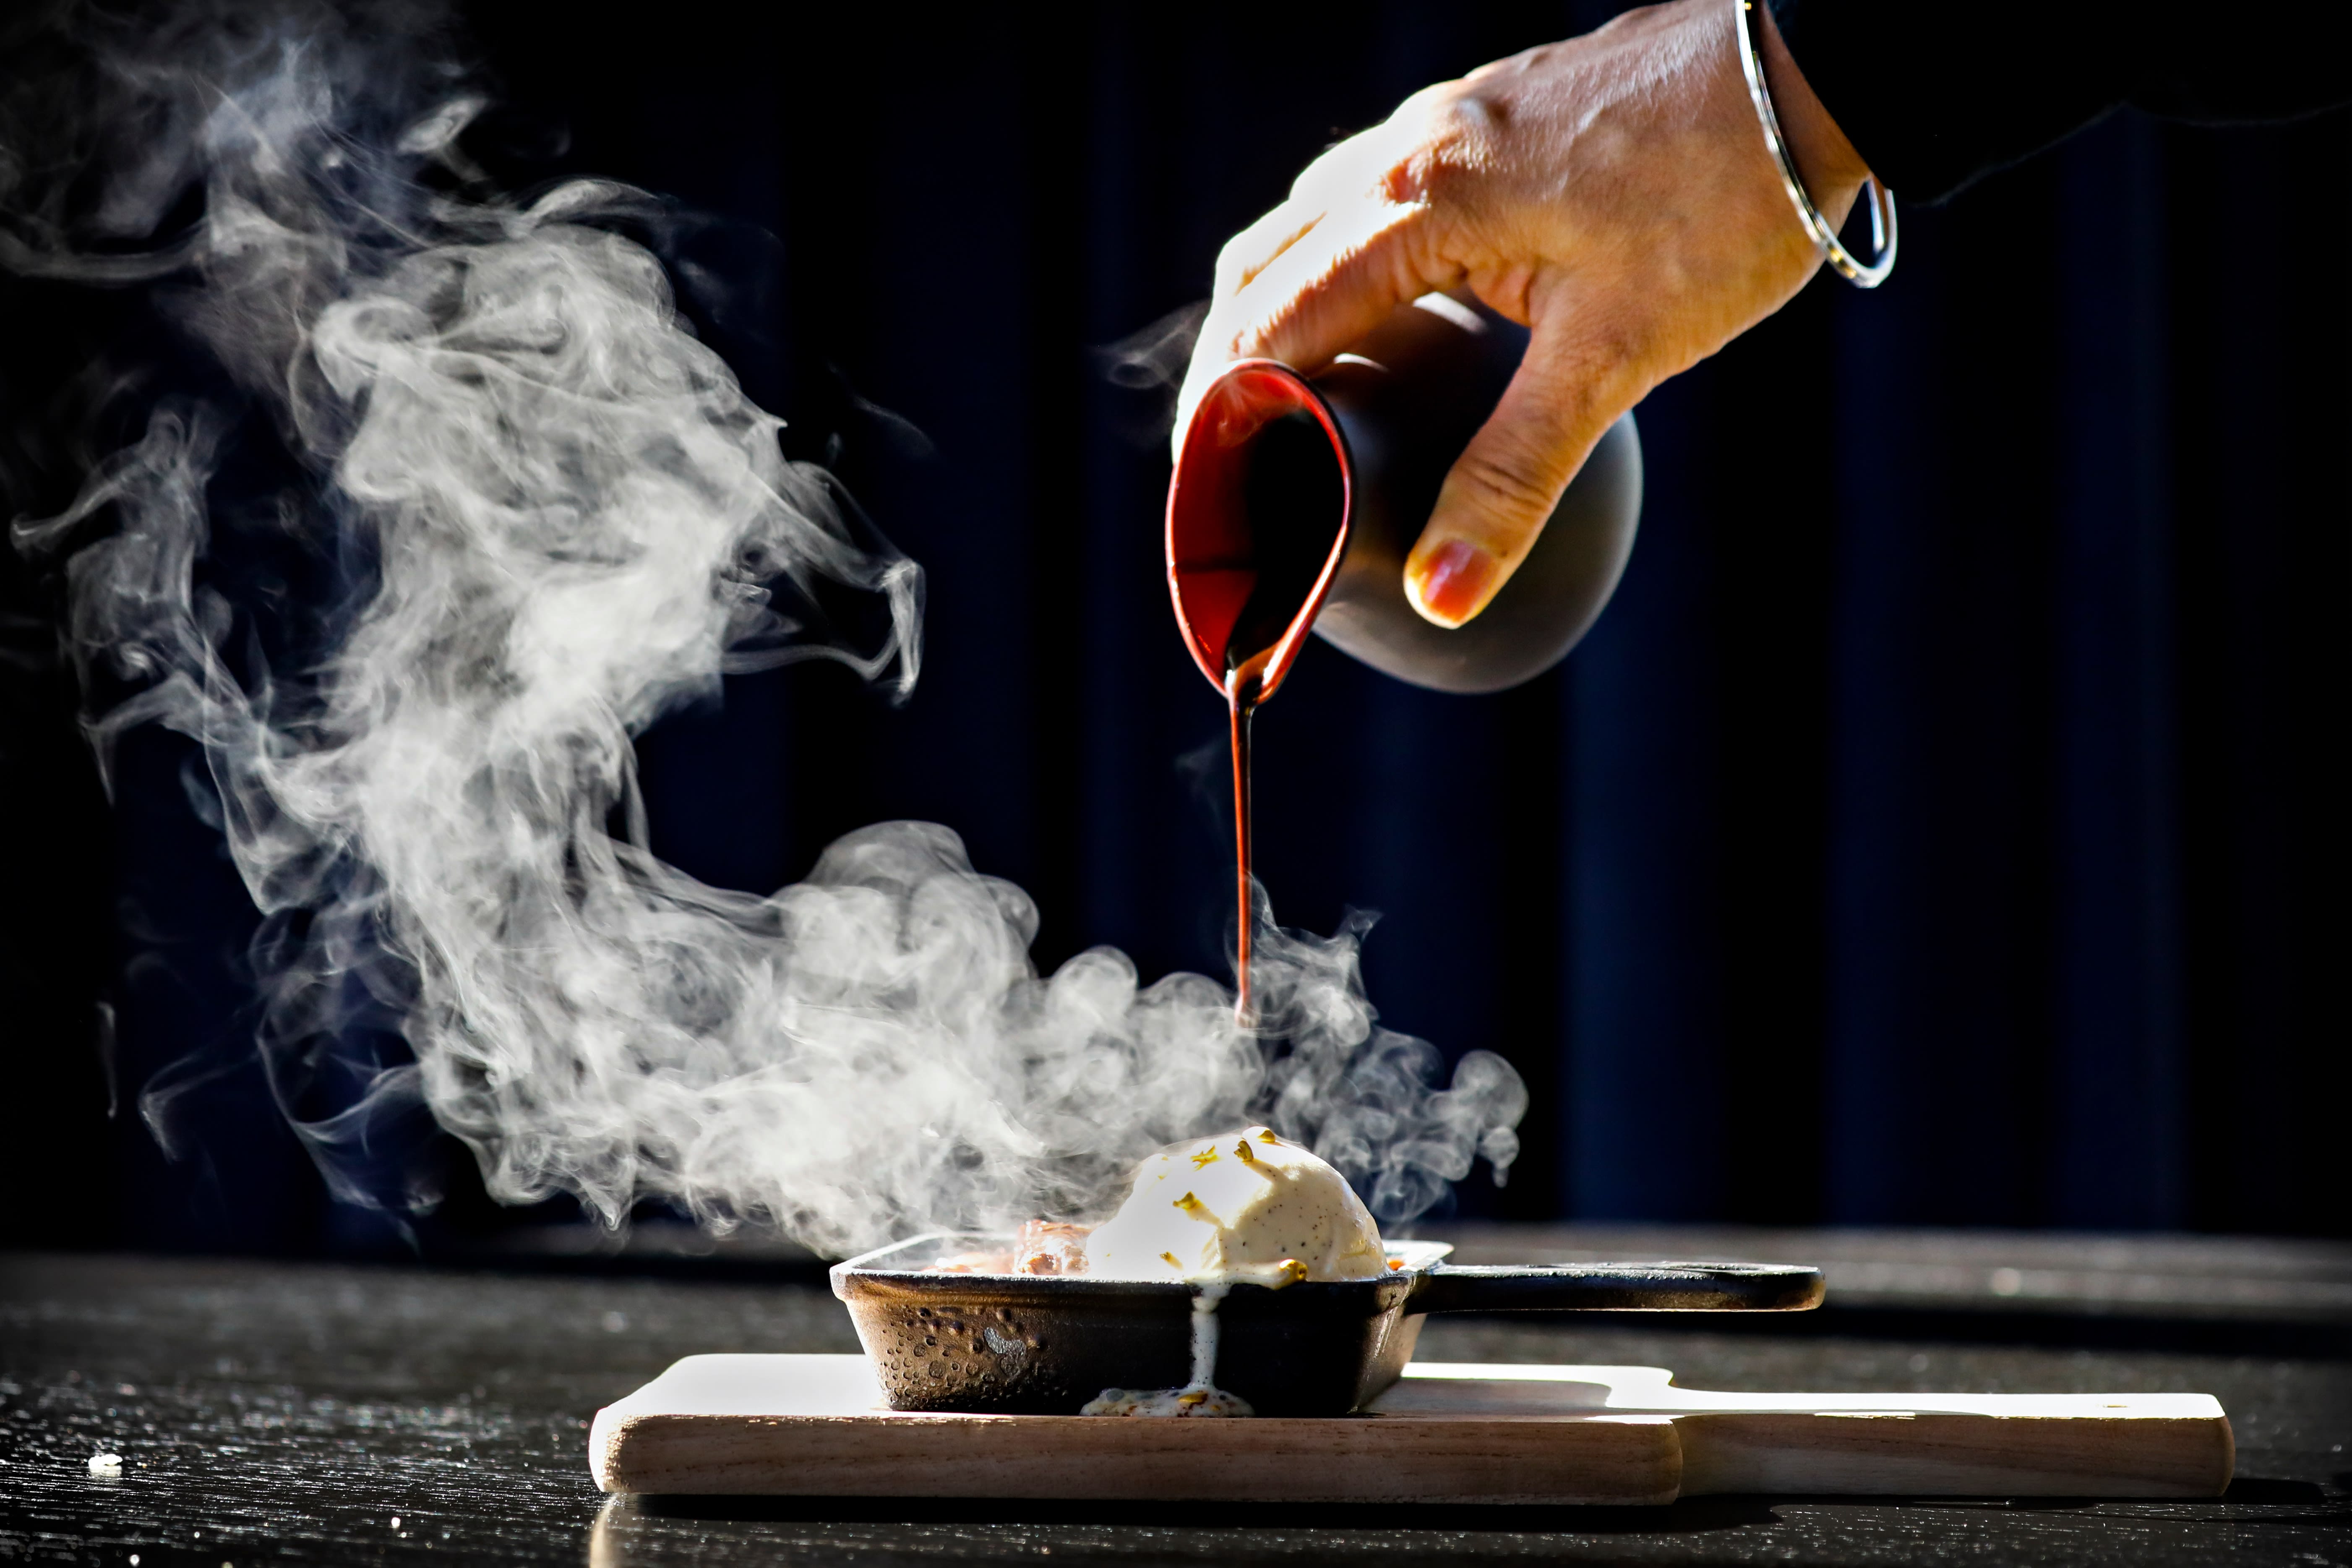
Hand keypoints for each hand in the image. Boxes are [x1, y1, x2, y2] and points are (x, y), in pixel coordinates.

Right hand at [1174, 0, 1869, 626]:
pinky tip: (1368, 312)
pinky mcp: (1484, 119)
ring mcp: (1445, 124)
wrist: (1811, 70)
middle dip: (1227, 364)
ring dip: (1273, 305)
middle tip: (1221, 459)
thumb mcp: (1617, 353)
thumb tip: (1441, 595)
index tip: (1203, 489)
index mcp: (1421, 206)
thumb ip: (1515, 474)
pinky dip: (1331, 261)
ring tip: (1274, 397)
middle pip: (1262, 263)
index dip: (1224, 413)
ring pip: (1308, 220)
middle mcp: (1411, 151)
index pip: (1271, 322)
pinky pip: (1365, 193)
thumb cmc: (1726, 199)